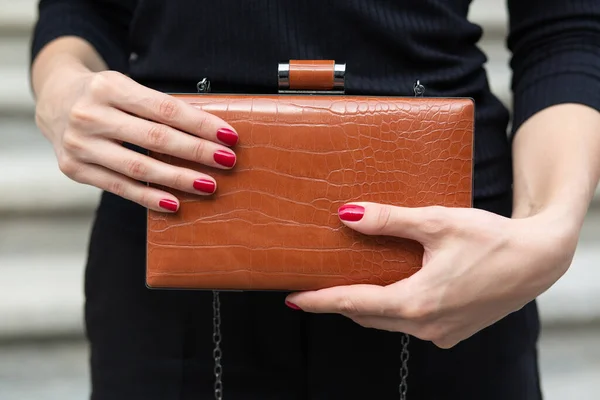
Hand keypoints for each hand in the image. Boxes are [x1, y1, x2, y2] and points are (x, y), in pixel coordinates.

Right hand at [35, 65, 237, 211]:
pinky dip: (149, 197)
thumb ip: (160, 107)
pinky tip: (174, 203)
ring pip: (139, 167)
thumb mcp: (127, 87)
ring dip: (178, 178)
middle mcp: (90, 115)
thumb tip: (210, 131)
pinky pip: (119, 187)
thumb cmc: (104, 95)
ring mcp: (80, 144)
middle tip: (226, 161)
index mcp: (108, 87)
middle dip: (196, 151)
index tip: (229, 136)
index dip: (200, 124)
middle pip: (155, 138)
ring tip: (208, 184)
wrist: (53, 101)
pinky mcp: (74, 169)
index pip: (165, 109)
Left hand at [286, 202, 578, 347]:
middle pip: (368, 316)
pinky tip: (390, 290)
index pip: (354, 303)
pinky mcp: (453, 331)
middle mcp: (427, 325)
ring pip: (388, 321)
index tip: (294, 299)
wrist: (540, 259)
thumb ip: (389, 221)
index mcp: (418, 301)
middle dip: (339, 303)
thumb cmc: (492, 238)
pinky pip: (410, 323)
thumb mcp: (437, 222)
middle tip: (315, 288)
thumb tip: (346, 214)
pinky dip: (392, 309)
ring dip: (365, 306)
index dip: (320, 301)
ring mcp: (442, 333)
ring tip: (346, 286)